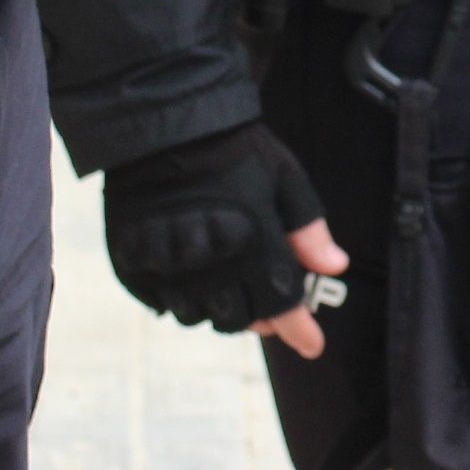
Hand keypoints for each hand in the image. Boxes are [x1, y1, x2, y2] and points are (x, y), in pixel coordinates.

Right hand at [102, 123, 346, 357]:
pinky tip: (190, 277)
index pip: (279, 302)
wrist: (162, 125)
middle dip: (259, 320)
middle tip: (269, 311)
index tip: (312, 345)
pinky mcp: (134, 260)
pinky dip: (178, 297)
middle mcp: (207, 260)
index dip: (299, 328)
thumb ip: (308, 229)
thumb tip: (334, 268)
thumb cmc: (232, 148)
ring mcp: (166, 263)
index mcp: (250, 241)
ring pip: (196, 315)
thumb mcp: (283, 178)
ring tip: (228, 288)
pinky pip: (159, 300)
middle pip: (238, 318)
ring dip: (217, 311)